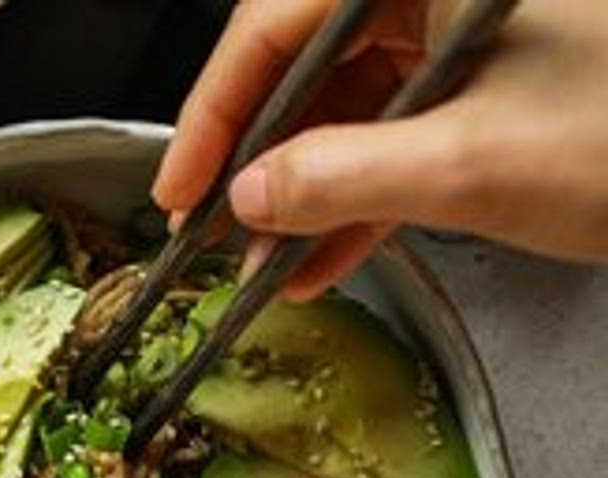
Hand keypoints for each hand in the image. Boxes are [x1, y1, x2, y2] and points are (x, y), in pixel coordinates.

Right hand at [154, 0, 607, 298]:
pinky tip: (321, 256)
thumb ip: (341, 177)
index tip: (182, 183)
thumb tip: (252, 196)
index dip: (216, 109)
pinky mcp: (483, 79)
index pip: (281, 21)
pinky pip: (395, 133)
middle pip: (306, 62)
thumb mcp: (471, 163)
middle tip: (215, 227)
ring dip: (303, 192)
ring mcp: (463, 29)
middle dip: (259, 159)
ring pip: (347, 105)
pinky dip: (356, 197)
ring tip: (266, 265)